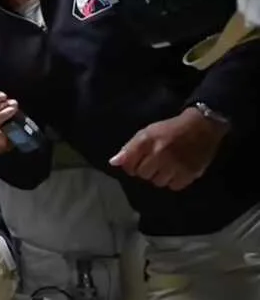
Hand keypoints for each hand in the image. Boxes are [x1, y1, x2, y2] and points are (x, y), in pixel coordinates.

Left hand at [109, 107, 228, 189]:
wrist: (201, 127)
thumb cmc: (170, 130)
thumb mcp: (146, 133)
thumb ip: (129, 148)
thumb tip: (113, 163)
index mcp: (147, 141)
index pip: (129, 165)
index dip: (131, 165)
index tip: (138, 162)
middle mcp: (160, 154)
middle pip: (143, 175)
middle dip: (146, 170)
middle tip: (155, 162)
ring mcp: (175, 165)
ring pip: (158, 182)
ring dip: (160, 177)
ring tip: (167, 166)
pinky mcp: (190, 173)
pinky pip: (174, 186)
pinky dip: (174, 181)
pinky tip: (176, 171)